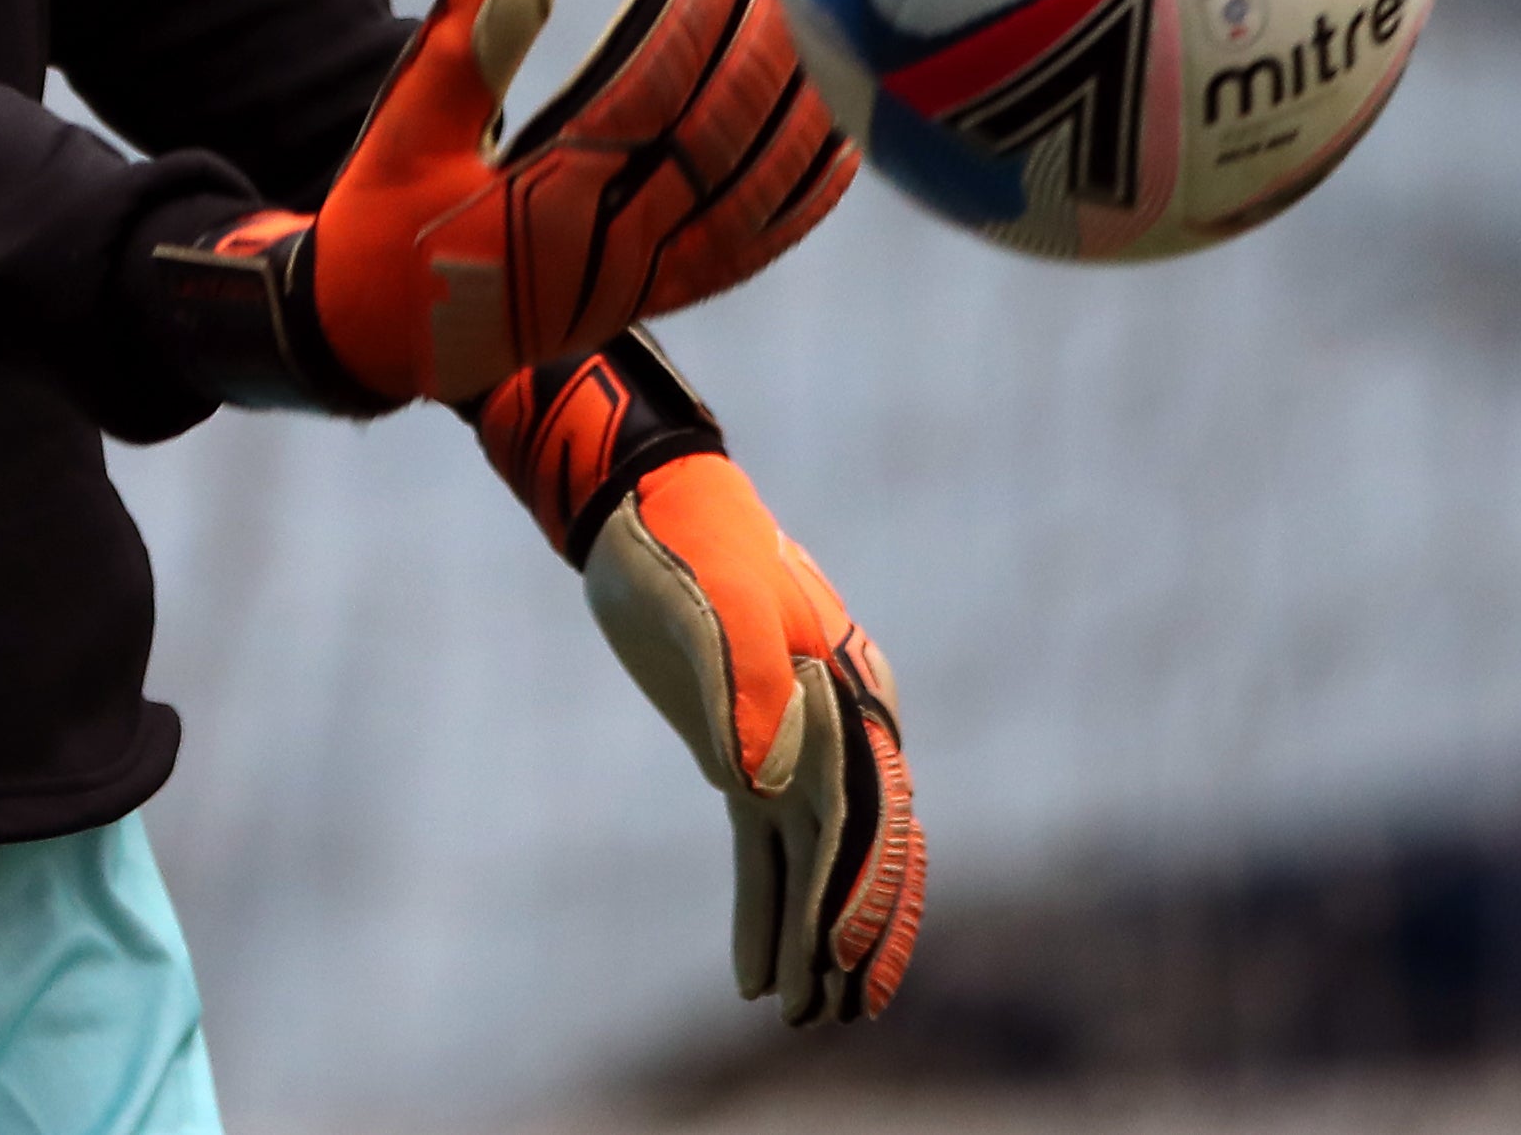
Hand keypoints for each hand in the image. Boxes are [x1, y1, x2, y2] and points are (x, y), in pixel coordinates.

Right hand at [150, 0, 847, 412]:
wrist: (375, 340)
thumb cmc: (382, 222)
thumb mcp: (399, 130)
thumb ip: (460, 45)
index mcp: (540, 201)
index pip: (643, 93)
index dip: (687, 16)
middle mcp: (605, 246)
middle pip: (712, 139)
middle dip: (758, 51)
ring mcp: (639, 280)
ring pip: (746, 195)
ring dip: (794, 113)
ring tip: (824, 32)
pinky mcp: (654, 297)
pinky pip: (749, 247)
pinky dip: (801, 195)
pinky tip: (841, 143)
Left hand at [470, 339, 923, 1024]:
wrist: (650, 502)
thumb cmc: (687, 541)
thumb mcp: (709, 601)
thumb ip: (743, 684)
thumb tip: (761, 784)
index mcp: (850, 693)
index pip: (870, 811)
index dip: (860, 888)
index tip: (837, 954)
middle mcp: (840, 726)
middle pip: (859, 852)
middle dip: (853, 936)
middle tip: (836, 1016)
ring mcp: (797, 743)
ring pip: (815, 861)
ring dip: (812, 935)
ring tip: (804, 1018)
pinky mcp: (747, 752)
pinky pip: (766, 846)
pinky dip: (763, 905)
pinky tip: (751, 972)